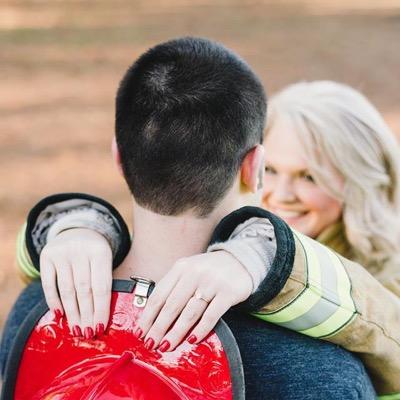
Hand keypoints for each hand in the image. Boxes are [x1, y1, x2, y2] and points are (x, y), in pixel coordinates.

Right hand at [40, 228, 112, 337]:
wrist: (78, 230)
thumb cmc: (95, 253)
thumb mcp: (105, 260)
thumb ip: (103, 282)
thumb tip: (101, 317)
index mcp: (101, 252)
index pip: (101, 286)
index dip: (101, 309)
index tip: (101, 327)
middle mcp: (81, 250)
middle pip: (84, 290)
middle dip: (87, 314)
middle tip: (88, 332)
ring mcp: (62, 252)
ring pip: (67, 289)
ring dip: (72, 312)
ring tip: (76, 328)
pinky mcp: (47, 255)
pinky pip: (49, 283)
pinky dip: (54, 300)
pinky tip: (59, 314)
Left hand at [135, 251, 252, 351]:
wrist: (240, 260)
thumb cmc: (209, 270)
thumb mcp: (188, 270)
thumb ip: (173, 287)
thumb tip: (152, 315)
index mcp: (181, 267)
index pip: (159, 294)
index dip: (148, 315)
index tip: (139, 331)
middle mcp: (194, 273)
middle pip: (171, 305)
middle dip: (158, 327)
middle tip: (150, 343)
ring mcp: (212, 282)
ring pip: (189, 313)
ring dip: (176, 332)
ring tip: (166, 346)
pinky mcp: (228, 292)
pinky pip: (211, 316)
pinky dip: (200, 330)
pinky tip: (192, 340)